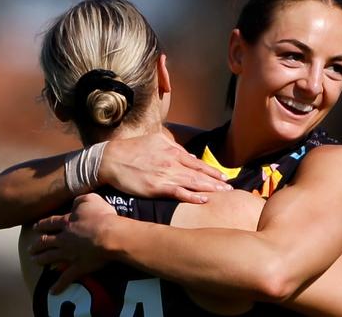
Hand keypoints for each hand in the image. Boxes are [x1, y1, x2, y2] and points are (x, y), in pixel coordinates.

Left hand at [30, 193, 116, 293]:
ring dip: (41, 260)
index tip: (36, 227)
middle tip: (31, 248)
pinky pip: (66, 278)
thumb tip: (74, 202)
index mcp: (67, 222)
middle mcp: (64, 239)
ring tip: (35, 261)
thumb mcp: (91, 199)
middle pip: (46, 242)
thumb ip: (80, 200)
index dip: (43, 225)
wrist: (110, 235)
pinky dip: (58, 285)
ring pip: (50, 257)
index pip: (50, 223)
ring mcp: (69, 254)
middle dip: (37, 245)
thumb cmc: (102, 216)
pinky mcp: (77, 267)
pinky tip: (53, 291)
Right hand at [100, 131, 229, 203]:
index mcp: (172, 152)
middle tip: (231, 188)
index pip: (197, 163)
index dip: (212, 170)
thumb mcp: (155, 141)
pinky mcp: (157, 187)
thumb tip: (187, 156)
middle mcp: (172, 162)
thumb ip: (173, 147)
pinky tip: (204, 199)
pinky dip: (192, 196)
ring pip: (193, 182)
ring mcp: (165, 175)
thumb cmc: (132, 150)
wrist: (110, 159)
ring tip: (224, 193)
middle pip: (200, 173)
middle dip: (217, 181)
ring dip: (210, 188)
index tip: (224, 176)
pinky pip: (178, 193)